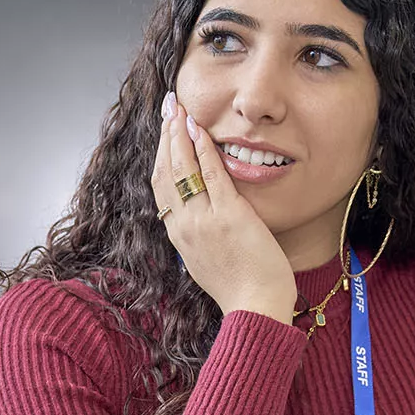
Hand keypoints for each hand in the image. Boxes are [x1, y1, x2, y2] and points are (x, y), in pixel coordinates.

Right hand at [150, 92, 295, 323]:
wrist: (254, 308)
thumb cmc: (240, 289)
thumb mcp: (207, 261)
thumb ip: (199, 237)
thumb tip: (199, 219)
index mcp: (178, 235)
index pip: (160, 185)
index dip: (160, 153)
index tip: (164, 130)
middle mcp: (183, 225)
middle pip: (165, 170)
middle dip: (165, 134)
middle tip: (168, 106)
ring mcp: (203, 221)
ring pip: (182, 169)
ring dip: (179, 134)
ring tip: (180, 108)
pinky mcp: (228, 217)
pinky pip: (212, 176)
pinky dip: (204, 150)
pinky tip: (201, 129)